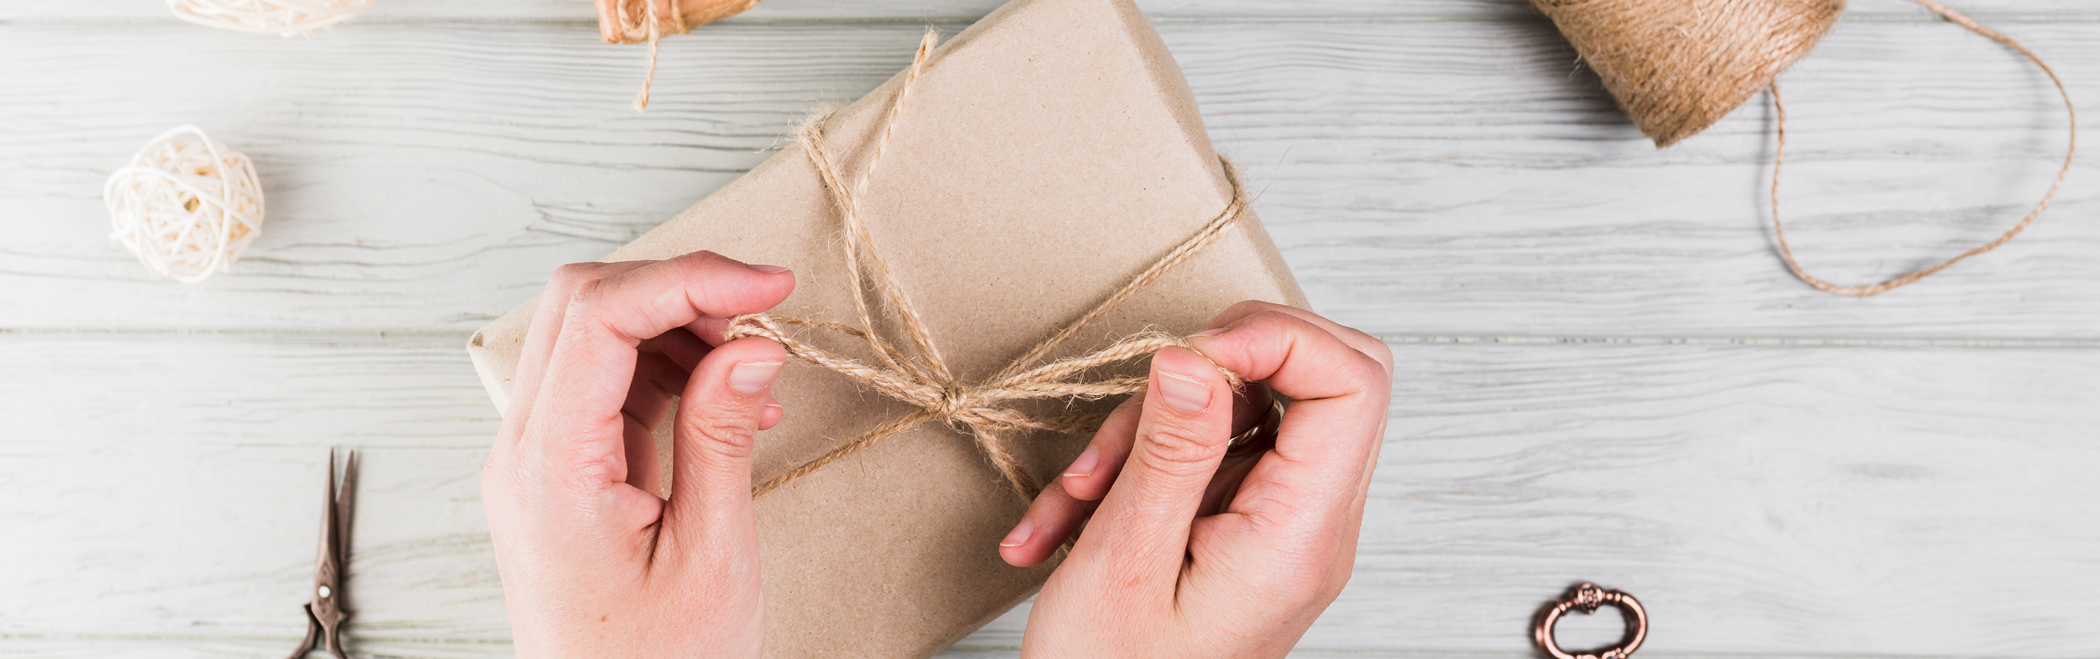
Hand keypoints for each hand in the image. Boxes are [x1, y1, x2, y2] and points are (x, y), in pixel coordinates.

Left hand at [481, 251, 795, 658]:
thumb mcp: (710, 556)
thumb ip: (721, 439)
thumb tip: (749, 345)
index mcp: (549, 470)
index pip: (600, 318)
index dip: (689, 280)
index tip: (767, 288)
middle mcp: (524, 453)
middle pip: (582, 305)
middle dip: (678, 289)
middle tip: (761, 314)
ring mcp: (535, 460)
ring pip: (592, 335)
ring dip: (677, 328)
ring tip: (753, 371)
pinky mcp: (560, 472)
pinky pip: (605, 385)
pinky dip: (669, 371)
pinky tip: (729, 403)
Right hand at [1002, 301, 1393, 657]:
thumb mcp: (1122, 561)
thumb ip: (1169, 452)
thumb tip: (1196, 356)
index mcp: (1300, 536)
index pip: (1355, 385)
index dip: (1279, 338)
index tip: (1193, 352)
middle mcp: (1310, 528)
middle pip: (1326, 378)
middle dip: (1226, 361)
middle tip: (1152, 390)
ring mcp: (1281, 527)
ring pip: (1253, 410)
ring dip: (1154, 425)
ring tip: (1082, 491)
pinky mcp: (1244, 529)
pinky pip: (1212, 454)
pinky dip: (1141, 463)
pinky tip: (1074, 515)